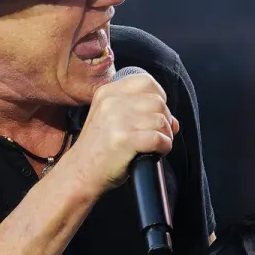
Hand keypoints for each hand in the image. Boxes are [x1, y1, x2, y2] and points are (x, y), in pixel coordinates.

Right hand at [58, 71, 178, 196]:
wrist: (80, 172)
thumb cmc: (99, 148)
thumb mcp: (111, 120)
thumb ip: (140, 113)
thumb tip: (174, 121)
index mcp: (108, 93)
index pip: (145, 81)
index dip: (159, 95)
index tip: (157, 111)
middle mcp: (112, 103)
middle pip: (157, 101)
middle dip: (165, 119)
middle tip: (159, 133)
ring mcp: (117, 121)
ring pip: (161, 120)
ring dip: (166, 134)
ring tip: (158, 144)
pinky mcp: (124, 140)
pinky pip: (159, 138)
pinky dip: (165, 146)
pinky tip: (157, 152)